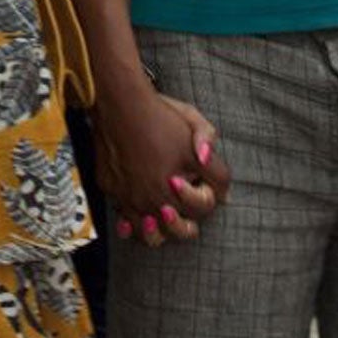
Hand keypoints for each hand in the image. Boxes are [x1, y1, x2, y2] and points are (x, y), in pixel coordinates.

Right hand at [92, 81, 230, 244]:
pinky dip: (130, 224)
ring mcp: (132, 197)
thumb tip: (225, 192)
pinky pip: (123, 220)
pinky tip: (132, 221)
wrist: (118, 102)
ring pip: (151, 235)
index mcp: (182, 183)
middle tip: (180, 209)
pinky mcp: (112, 191)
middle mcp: (157, 197)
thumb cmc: (158, 113)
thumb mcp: (195, 124)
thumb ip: (212, 155)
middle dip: (186, 222)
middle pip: (182, 230)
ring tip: (157, 217)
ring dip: (159, 230)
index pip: (207, 205)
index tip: (196, 180)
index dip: (208, 194)